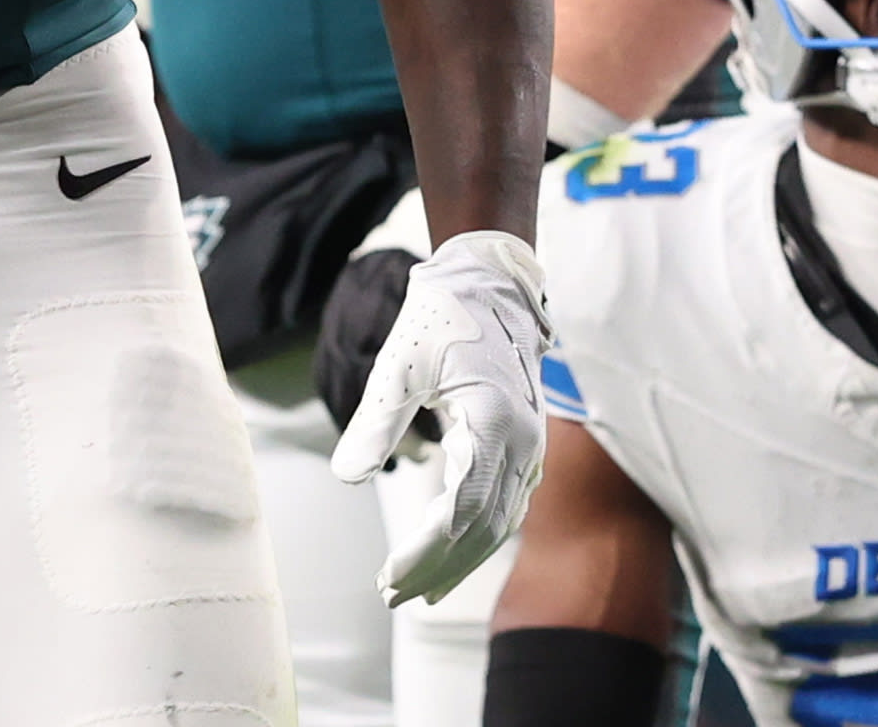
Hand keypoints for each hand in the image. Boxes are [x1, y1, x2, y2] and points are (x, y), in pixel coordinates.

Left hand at [330, 228, 548, 605]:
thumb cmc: (442, 317)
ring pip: (499, 524)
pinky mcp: (524, 445)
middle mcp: (522, 444)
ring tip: (417, 591)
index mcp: (494, 424)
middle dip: (439, 569)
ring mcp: (529, 447)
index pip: (462, 512)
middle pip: (484, 529)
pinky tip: (450, 555)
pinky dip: (478, 537)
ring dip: (459, 561)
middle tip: (393, 596)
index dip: (426, 553)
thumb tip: (348, 475)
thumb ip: (376, 421)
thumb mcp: (400, 363)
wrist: (490, 282)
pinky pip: (505, 505)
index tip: (388, 578)